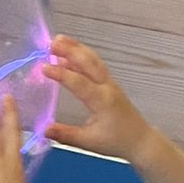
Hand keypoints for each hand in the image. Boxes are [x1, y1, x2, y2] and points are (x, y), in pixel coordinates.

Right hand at [42, 36, 153, 162]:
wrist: (140, 140)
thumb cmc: (116, 142)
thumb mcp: (89, 143)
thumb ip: (66, 135)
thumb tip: (44, 130)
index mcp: (102, 101)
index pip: (80, 83)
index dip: (61, 74)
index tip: (43, 67)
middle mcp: (107, 87)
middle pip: (89, 63)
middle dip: (71, 50)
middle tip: (51, 42)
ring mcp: (110, 83)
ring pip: (93, 60)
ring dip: (76, 48)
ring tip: (59, 40)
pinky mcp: (109, 84)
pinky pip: (95, 65)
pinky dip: (82, 56)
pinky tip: (68, 55)